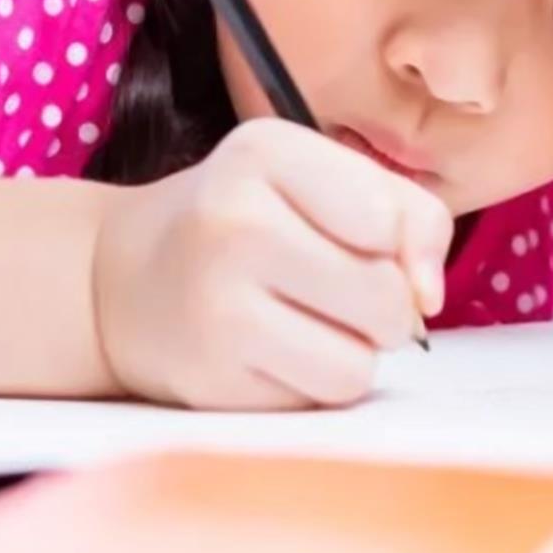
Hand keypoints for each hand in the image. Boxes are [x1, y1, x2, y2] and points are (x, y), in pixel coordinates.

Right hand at [92, 119, 451, 408]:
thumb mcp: (325, 179)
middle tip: (339, 289)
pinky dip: (315, 382)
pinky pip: (319, 398)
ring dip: (355, 352)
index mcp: (266, 153)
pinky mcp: (210, 380)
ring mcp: (216, 306)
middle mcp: (234, 223)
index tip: (370, 243)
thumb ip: (408, 216)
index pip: (390, 217)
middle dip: (386, 306)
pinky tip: (276, 352)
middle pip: (385, 298)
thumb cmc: (250, 221)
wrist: (125, 279)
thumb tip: (427, 297)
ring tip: (311, 322)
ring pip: (359, 363)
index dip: (402, 244)